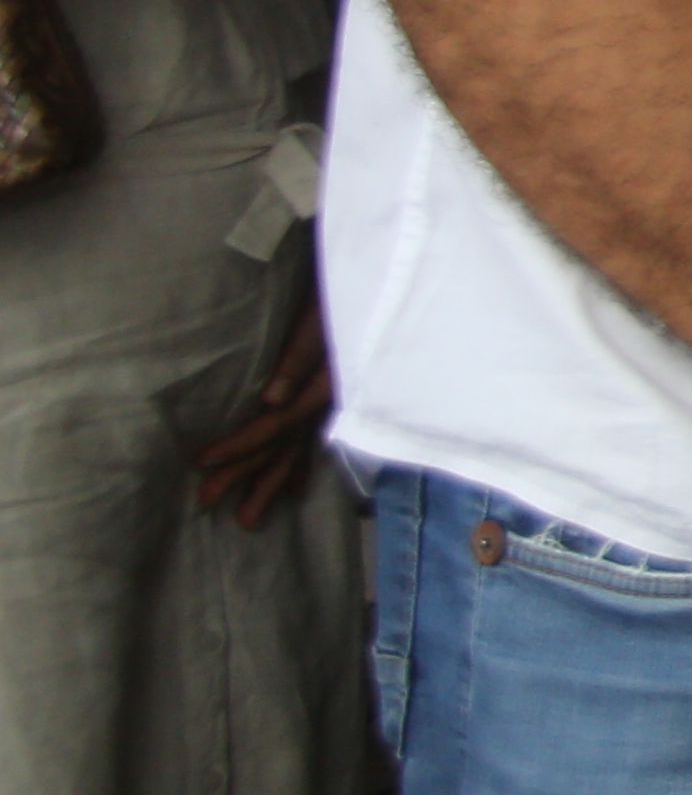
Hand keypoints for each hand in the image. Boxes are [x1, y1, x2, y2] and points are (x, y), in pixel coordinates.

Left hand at [191, 300, 336, 532]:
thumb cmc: (348, 289)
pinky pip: (317, 436)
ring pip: (301, 446)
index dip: (240, 444)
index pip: (276, 422)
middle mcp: (331, 397)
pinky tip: (295, 486)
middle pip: (285, 443)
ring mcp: (336, 397)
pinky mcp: (337, 389)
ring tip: (249, 518)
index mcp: (326, 382)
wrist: (386, 275)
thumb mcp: (322, 314)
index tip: (202, 461)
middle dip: (248, 474)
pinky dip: (303, 463)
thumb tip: (270, 398)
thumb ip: (302, 354)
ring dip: (272, 481)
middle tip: (208, 500)